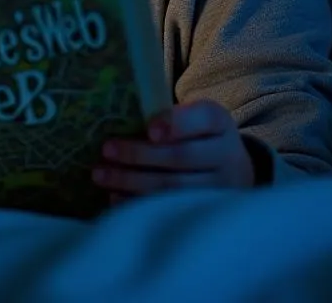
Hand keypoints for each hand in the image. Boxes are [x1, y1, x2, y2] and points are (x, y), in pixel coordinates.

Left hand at [93, 99, 254, 200]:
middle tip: (106, 149)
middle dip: (139, 154)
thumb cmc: (197, 137)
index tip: (149, 130)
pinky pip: (169, 211)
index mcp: (220, 124)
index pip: (205, 118)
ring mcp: (220, 191)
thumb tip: (120, 119)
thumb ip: (168, 117)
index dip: (176, 124)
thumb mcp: (193, 118)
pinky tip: (114, 197)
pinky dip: (138, 203)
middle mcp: (227, 157)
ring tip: (100, 175)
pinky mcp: (205, 215)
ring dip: (131, 181)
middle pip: (181, 157)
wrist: (231, 172)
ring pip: (173, 188)